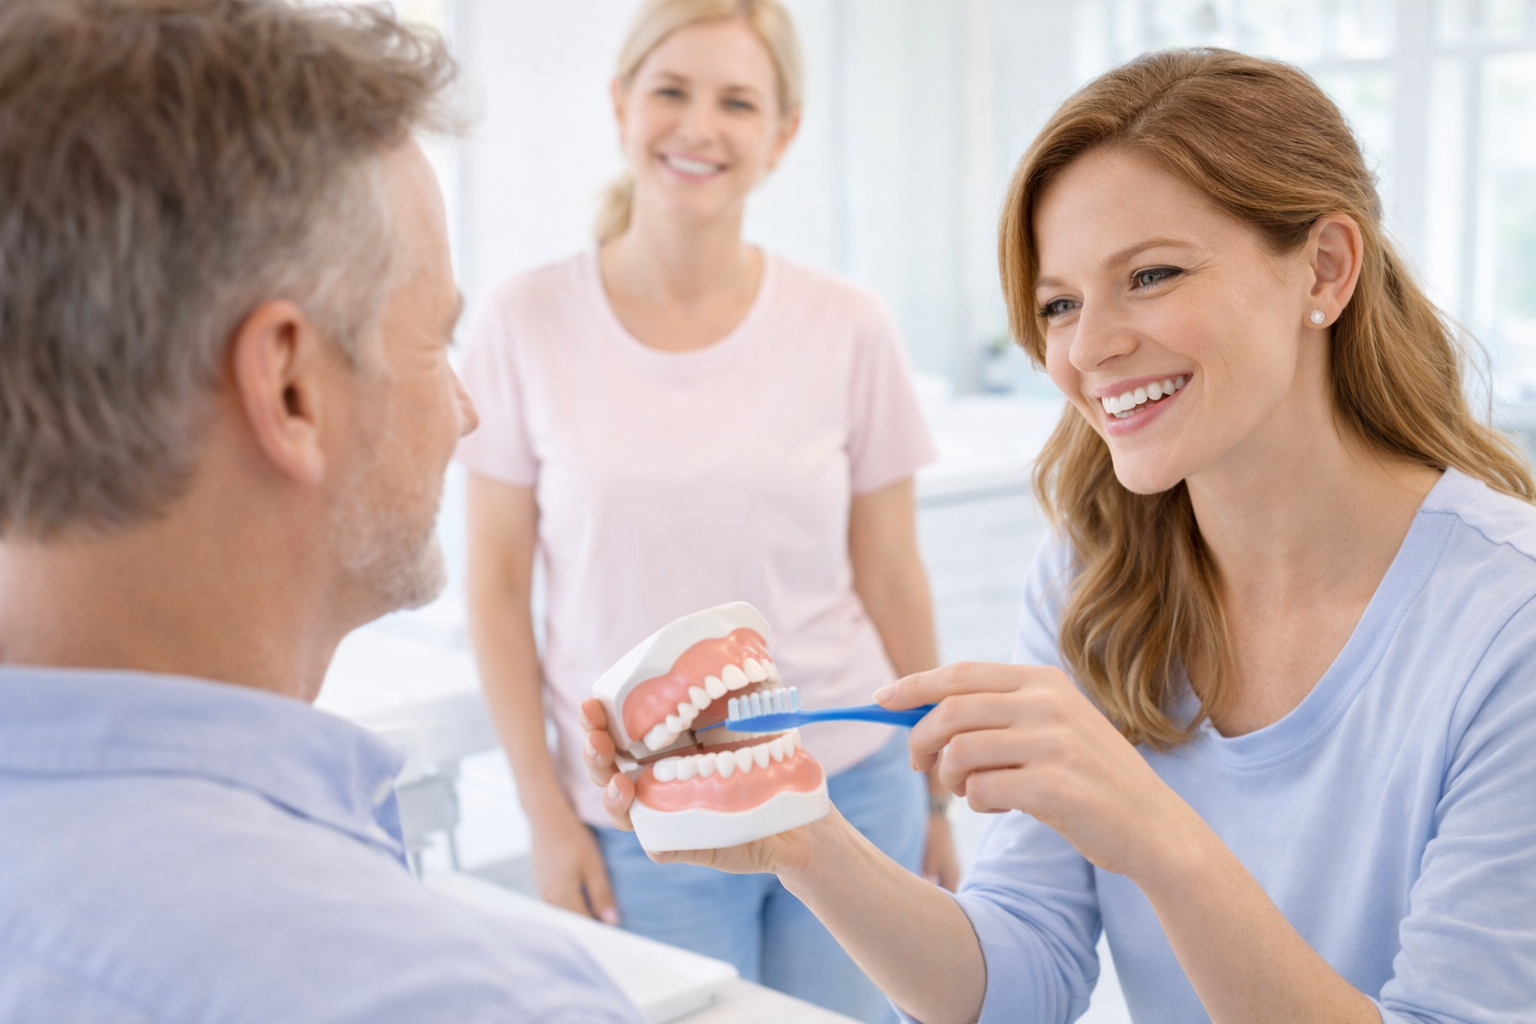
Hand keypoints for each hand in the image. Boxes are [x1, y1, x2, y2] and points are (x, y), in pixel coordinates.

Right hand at [527, 807, 619, 924]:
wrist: (546, 817)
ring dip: (581, 915)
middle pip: (573, 923)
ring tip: (599, 912)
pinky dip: (571, 906)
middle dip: (591, 925)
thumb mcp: (593, 865)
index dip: (601, 930)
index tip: (616, 929)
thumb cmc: (573, 838)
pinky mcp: (539, 886)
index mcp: (561, 897)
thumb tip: (611, 922)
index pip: (584, 925)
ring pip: (565, 914)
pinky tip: (583, 899)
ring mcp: (541, 893)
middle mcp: (547, 901)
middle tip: (611, 922)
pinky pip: (557, 905)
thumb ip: (601, 895)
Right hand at [577, 697, 824, 878]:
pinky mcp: (686, 844)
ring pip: (622, 810)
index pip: (616, 732)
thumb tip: (742, 653)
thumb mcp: (750, 716)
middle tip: (597, 740)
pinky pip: (659, 846)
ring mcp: (666, 814)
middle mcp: (655, 780)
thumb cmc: (767, 761)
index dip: (597, 720)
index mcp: (661, 747)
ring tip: (620, 783)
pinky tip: (652, 834)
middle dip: (594, 752)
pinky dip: (654, 840)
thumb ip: (739, 687)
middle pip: (607, 770)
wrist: (796, 818)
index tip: (591, 703)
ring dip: (611, 796)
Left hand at [877, 663, 1203, 883]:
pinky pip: (980, 790)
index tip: (881, 700)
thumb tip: (921, 711)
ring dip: (949, 778)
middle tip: (918, 766)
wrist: (1153, 826)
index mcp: (1043, 681)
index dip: (914, 686)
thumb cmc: (1088, 777)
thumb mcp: (1052, 725)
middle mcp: (1047, 704)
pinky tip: (1002, 805)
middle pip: (950, 712)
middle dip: (920, 740)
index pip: (960, 674)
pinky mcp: (1054, 787)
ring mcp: (1053, 743)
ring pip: (959, 752)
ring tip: (968, 789)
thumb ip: (998, 712)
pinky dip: (977, 801)